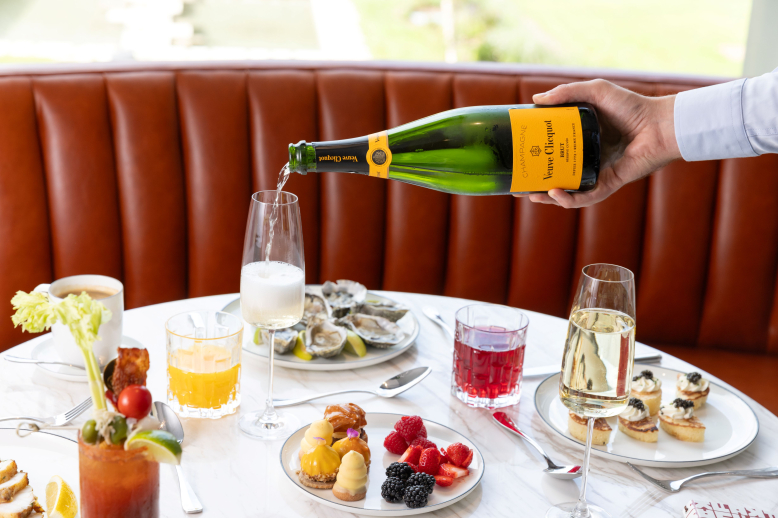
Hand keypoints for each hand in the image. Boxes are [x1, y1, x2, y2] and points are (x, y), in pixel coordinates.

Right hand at [518, 79, 681, 208]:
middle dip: (536, 184)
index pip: (554, 152)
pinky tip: (555, 193)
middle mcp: (589, 159)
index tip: (517, 157)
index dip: (535, 157)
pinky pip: (587, 197)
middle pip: (557, 176)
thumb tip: (536, 100)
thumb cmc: (632, 105)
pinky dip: (570, 199)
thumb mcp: (594, 92)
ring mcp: (598, 173)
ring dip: (549, 198)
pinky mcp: (610, 183)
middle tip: (517, 185)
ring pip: (569, 192)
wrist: (660, 123)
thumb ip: (566, 94)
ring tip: (531, 195)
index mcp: (583, 140)